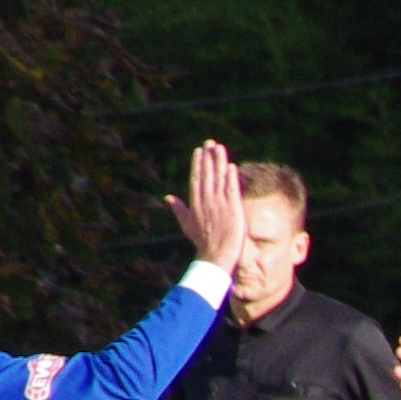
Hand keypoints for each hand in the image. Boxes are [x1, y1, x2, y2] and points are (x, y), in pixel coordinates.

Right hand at [166, 140, 245, 271]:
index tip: (199, 151)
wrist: (215, 257)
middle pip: (207, 175)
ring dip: (219, 162)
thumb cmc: (202, 243)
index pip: (196, 179)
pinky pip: (232, 190)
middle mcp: (206, 201)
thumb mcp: (187, 225)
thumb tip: (167, 197)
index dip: (198, 164)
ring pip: (219, 178)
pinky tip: (231, 166)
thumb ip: (179, 209)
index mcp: (195, 203)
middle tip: (210, 142)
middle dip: (208, 158)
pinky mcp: (233, 210)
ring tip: (220, 147)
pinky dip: (231, 178)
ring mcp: (219, 205)